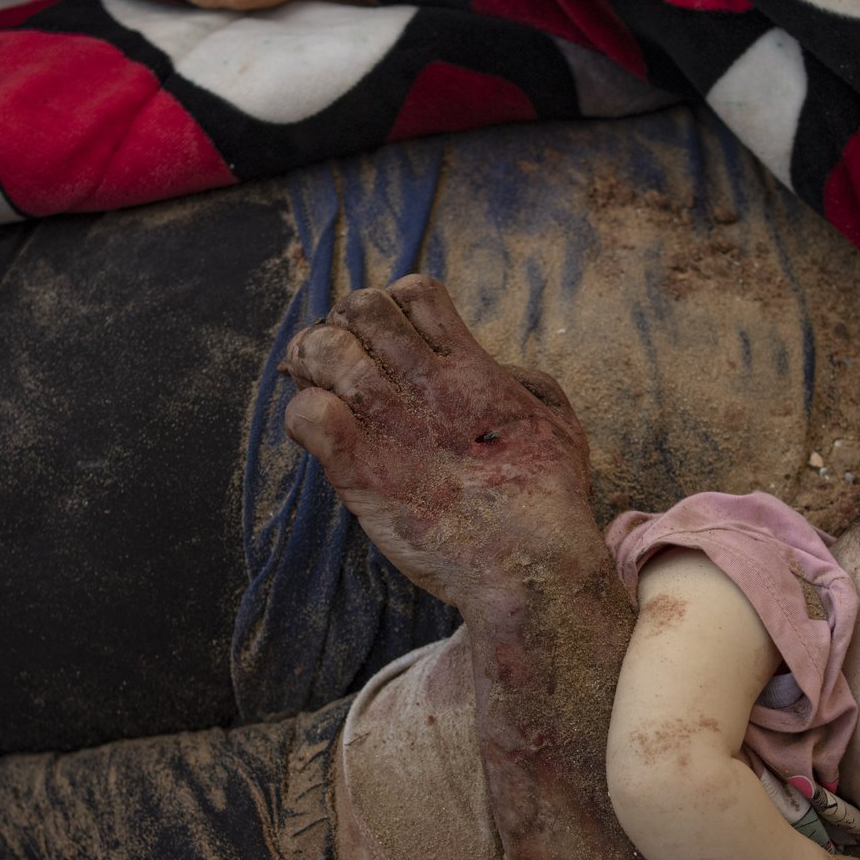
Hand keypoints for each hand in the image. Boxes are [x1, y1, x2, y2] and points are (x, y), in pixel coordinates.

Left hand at [280, 274, 598, 611]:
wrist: (532, 567)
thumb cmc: (549, 501)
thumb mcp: (556, 423)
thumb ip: (522, 383)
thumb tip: (490, 368)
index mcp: (471, 369)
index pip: (414, 292)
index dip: (392, 306)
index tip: (387, 345)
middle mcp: (428, 386)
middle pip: (361, 307)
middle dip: (343, 327)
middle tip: (341, 365)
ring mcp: (392, 426)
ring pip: (324, 348)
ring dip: (311, 363)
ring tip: (317, 389)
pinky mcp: (362, 473)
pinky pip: (306, 413)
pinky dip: (303, 415)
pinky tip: (320, 434)